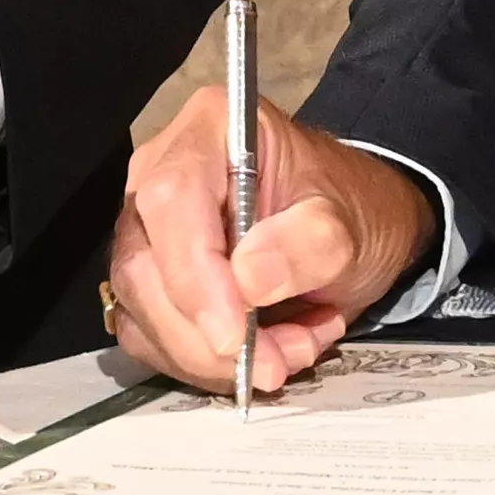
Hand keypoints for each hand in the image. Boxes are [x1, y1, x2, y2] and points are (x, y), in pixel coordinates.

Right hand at [103, 91, 430, 396]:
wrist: (352, 227)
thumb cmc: (349, 206)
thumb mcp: (350, 220)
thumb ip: (308, 243)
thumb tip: (249, 280)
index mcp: (210, 129)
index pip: (172, 202)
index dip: (196, 275)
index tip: (236, 335)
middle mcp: (160, 174)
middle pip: (144, 267)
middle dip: (207, 335)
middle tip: (279, 362)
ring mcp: (147, 230)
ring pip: (142, 314)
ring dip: (213, 357)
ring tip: (292, 348)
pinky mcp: (148, 281)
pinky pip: (153, 339)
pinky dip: (208, 364)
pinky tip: (267, 348)